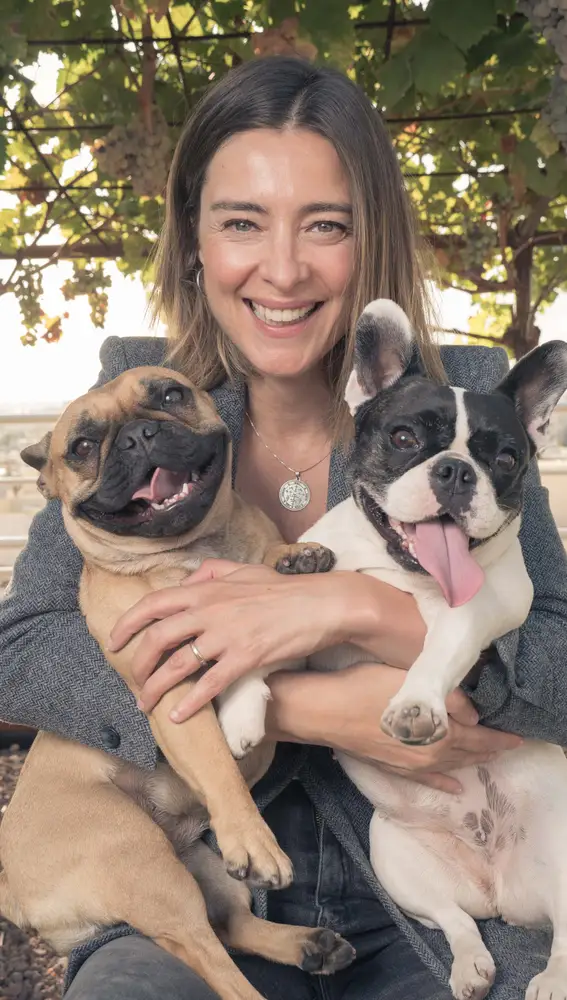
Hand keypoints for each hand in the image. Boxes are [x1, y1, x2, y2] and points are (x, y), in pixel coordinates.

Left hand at [108, 558, 360, 721]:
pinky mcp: (245, 659)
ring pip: (177, 665)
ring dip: (155, 688)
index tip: (114, 641)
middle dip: (137, 662)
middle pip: (157, 638)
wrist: (321, 605)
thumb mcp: (243, 570)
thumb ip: (210, 572)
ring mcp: (226, 636)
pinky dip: (189, 703)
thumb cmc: (283, 589)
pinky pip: (208, 685)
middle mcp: (209, 611)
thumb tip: (186, 580)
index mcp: (206, 589)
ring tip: (146, 703)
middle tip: (132, 679)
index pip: (153, 603)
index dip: (128, 623)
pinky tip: (179, 716)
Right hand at [267, 663, 522, 794]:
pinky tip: (455, 788)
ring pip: (452, 767)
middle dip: (492, 750)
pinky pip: (428, 781)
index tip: (517, 735)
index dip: (500, 736)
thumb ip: (448, 698)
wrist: (326, 711)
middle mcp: (431, 753)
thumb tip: (472, 711)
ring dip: (472, 762)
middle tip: (510, 746)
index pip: (480, 736)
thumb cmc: (366, 687)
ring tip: (489, 759)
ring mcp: (412, 765)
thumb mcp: (411, 682)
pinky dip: (444, 784)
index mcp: (440, 730)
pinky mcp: (395, 768)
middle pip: (469, 753)